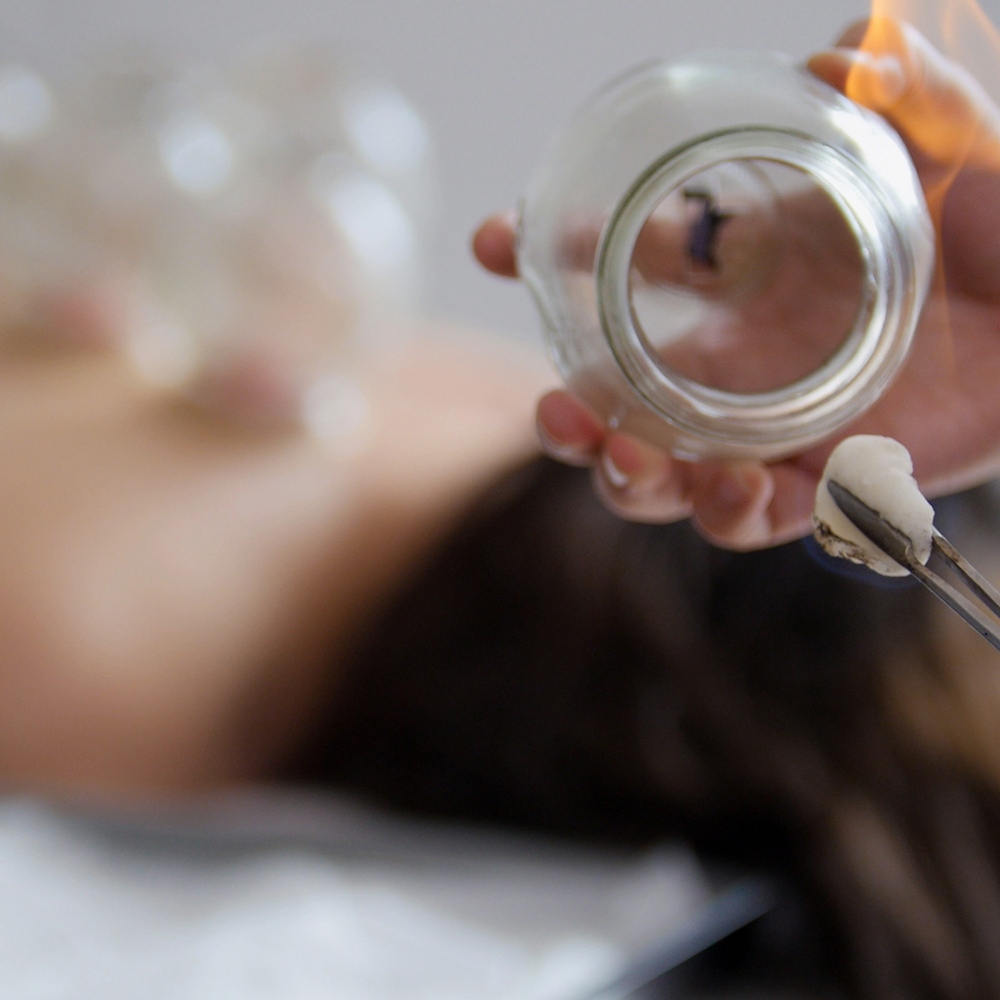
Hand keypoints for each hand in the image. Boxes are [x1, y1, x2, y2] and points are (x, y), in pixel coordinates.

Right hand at [474, 19, 999, 548]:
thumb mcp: (957, 146)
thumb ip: (904, 90)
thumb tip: (838, 51)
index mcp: (743, 272)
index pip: (620, 268)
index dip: (544, 256)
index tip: (498, 241)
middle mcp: (740, 357)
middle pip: (619, 402)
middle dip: (570, 416)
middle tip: (558, 414)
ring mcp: (777, 426)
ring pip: (672, 475)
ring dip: (632, 480)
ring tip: (632, 464)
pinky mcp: (831, 482)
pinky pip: (766, 516)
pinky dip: (739, 512)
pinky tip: (740, 490)